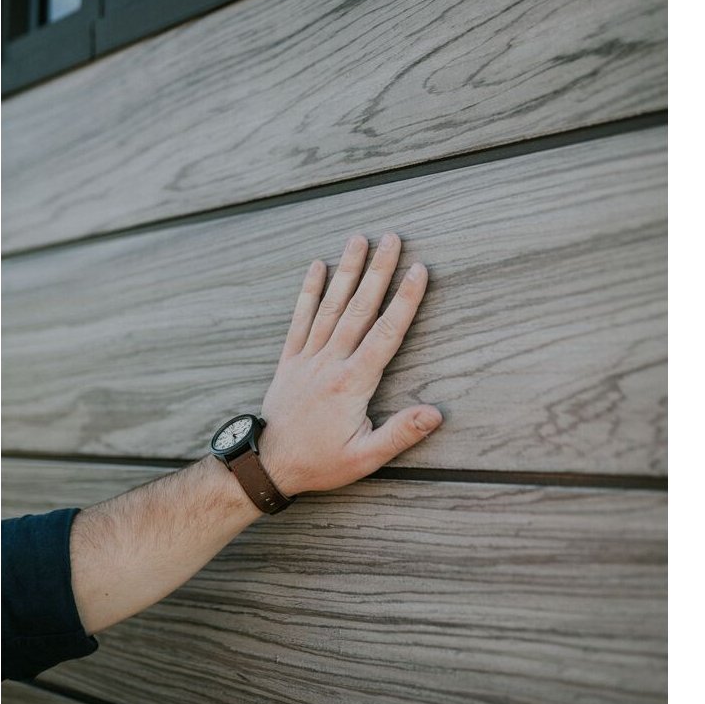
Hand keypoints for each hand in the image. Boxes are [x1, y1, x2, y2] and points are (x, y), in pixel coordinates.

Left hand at [259, 232, 442, 495]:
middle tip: (392, 238)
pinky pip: (300, 318)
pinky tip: (317, 266)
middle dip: (378, 271)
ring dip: (347, 271)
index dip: (405, 300)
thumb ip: (400, 433)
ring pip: (331, 305)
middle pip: (360, 308)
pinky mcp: (290, 360)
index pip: (386, 333)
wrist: (268, 465)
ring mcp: (308, 357)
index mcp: (353, 382)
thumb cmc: (319, 463)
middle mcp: (330, 362)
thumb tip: (436, 413)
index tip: (419, 270)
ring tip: (359, 239)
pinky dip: (309, 291)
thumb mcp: (365, 458)